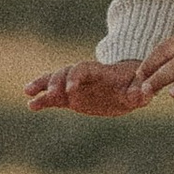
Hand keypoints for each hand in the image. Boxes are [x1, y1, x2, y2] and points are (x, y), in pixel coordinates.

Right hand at [24, 56, 150, 114]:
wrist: (129, 84)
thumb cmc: (137, 84)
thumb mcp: (142, 87)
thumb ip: (141, 91)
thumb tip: (144, 94)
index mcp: (99, 71)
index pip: (83, 69)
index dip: (75, 77)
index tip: (70, 90)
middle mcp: (83, 76)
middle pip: (65, 73)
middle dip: (55, 82)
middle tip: (50, 96)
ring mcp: (75, 85)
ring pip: (55, 82)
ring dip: (43, 87)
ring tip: (30, 96)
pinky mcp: (71, 97)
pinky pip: (54, 97)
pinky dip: (42, 100)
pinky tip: (31, 105)